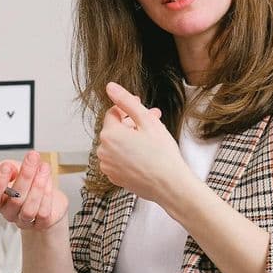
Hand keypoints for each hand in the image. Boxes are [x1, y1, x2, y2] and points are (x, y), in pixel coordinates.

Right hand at [0, 150, 68, 230]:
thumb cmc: (29, 184)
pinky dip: (47, 195)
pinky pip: (43, 213)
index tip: (6, 167)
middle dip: (25, 175)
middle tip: (32, 158)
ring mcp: (24, 220)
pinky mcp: (41, 224)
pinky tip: (48, 182)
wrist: (49, 197)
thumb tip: (8, 166)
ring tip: (44, 169)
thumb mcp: (16, 170)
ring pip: (29, 209)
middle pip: (14, 200)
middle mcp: (10, 212)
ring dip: (38, 186)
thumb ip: (8, 166)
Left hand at [96, 82, 183, 204]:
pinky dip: (129, 153)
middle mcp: (103, 151)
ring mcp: (108, 166)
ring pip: (117, 145)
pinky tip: (146, 154)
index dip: (129, 108)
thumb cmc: (161, 154)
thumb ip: (126, 101)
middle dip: (133, 123)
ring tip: (152, 138)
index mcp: (109, 135)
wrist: (170, 186)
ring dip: (132, 138)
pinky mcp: (114, 177)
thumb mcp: (147, 121)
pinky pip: (119, 159)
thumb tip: (110, 87)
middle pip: (116, 129)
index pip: (113, 113)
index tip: (143, 108)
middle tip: (154, 120)